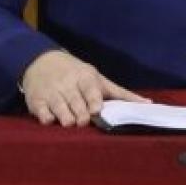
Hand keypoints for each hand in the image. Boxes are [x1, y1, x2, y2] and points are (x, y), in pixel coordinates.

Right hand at [20, 50, 149, 126]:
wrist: (42, 61)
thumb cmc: (77, 74)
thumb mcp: (99, 79)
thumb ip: (121, 93)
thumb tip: (148, 104)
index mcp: (85, 77)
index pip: (90, 89)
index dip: (93, 100)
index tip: (96, 110)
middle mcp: (68, 84)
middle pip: (75, 102)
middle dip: (79, 113)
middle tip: (83, 121)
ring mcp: (51, 92)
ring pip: (59, 107)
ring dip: (64, 116)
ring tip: (69, 123)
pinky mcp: (37, 101)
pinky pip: (41, 111)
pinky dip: (45, 116)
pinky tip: (49, 119)